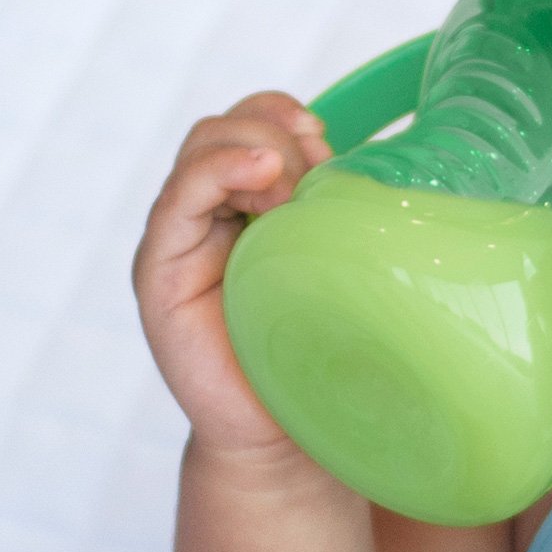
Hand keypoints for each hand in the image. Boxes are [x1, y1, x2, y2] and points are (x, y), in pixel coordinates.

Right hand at [132, 91, 333, 456]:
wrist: (285, 436)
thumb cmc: (324, 350)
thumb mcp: (345, 266)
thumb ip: (347, 213)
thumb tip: (390, 161)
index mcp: (254, 203)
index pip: (254, 123)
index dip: (284, 114)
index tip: (325, 136)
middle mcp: (211, 213)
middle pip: (227, 127)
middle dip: (276, 133)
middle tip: (315, 174)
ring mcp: (181, 239)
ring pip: (201, 150)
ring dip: (254, 149)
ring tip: (290, 190)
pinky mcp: (161, 273)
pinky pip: (176, 202)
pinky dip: (216, 171)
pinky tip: (258, 172)